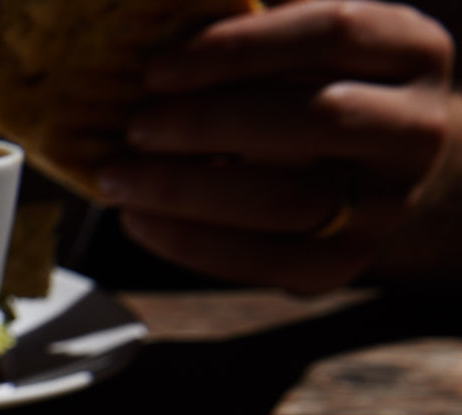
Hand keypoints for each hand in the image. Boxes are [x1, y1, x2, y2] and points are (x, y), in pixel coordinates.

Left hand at [103, 0, 454, 290]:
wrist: (383, 171)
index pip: (333, 33)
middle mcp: (414, 127)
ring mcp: (386, 202)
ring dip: (185, 191)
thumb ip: (257, 38)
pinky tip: (138, 219)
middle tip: (133, 128)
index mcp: (411, 50)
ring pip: (286, 200)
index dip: (238, 49)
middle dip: (206, 124)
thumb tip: (160, 35)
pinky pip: (262, 262)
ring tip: (119, 177)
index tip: (156, 70)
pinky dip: (188, 242)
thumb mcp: (311, 47)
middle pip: (313, 120)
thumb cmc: (322, 90)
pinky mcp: (344, 263)